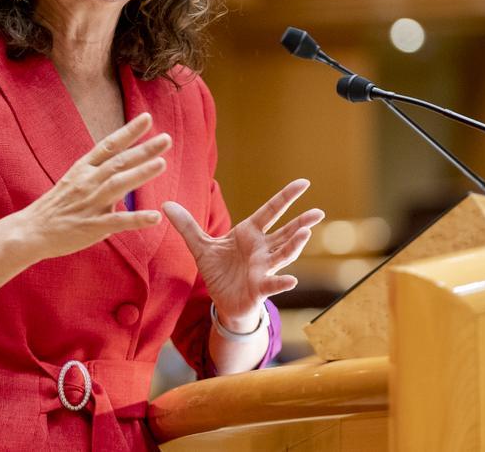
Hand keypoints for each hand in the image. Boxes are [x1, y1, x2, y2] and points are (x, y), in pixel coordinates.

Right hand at [17, 112, 170, 259]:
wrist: (30, 231)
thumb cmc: (55, 206)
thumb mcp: (74, 180)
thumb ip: (98, 172)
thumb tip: (124, 166)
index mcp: (83, 169)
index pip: (108, 145)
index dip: (128, 131)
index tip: (147, 117)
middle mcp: (87, 182)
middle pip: (118, 162)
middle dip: (143, 149)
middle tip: (166, 139)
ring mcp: (89, 203)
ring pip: (118, 185)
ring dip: (140, 173)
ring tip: (162, 164)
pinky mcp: (91, 226)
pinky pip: (117, 221)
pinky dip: (136, 219)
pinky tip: (155, 217)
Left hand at [163, 179, 322, 331]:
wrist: (222, 301)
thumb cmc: (219, 272)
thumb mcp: (200, 246)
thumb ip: (187, 225)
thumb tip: (165, 205)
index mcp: (250, 234)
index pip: (271, 211)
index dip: (286, 197)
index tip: (303, 183)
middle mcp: (262, 249)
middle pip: (284, 233)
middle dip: (301, 223)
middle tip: (319, 212)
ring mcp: (264, 268)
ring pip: (282, 255)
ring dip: (294, 245)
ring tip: (306, 234)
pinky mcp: (259, 287)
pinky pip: (272, 283)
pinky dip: (281, 282)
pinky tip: (291, 280)